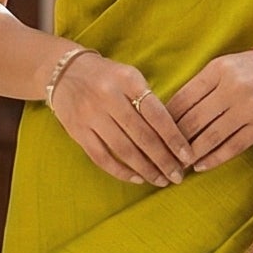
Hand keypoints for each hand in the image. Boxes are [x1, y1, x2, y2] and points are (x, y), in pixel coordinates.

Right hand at [48, 50, 192, 187]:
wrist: (64, 71)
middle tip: (178, 176)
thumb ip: (149, 101)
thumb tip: (173, 137)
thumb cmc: (107, 77)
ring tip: (161, 180)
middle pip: (142, 136)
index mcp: (128, 80)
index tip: (188, 157)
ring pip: (123, 150)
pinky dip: (120, 171)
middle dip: (163, 160)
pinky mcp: (77, 131)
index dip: (174, 138)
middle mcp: (108, 97)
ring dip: (145, 169)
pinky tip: (137, 178)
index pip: (157, 115)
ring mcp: (91, 115)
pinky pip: (101, 157)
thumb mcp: (130, 77)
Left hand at [169, 52, 252, 170]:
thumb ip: (201, 86)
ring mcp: (248, 109)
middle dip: (174, 140)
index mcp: (219, 70)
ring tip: (178, 163)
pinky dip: (214, 159)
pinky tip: (200, 166)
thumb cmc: (252, 69)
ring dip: (191, 153)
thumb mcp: (225, 66)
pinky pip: (232, 147)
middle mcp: (233, 89)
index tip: (154, 131)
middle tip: (161, 154)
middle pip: (194, 119)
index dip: (166, 118)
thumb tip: (171, 112)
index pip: (184, 98)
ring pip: (211, 137)